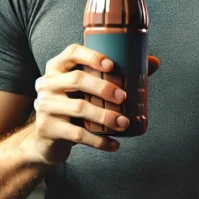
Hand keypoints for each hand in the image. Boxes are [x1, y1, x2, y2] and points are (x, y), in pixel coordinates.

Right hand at [25, 44, 159, 165]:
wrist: (46, 140)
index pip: (71, 53)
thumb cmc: (73, 107)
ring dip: (105, 116)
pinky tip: (114, 145)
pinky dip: (99, 141)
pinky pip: (77, 134)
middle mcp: (46, 83)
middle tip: (123, 97)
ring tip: (123, 123)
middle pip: (76, 79)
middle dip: (103, 87)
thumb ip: (114, 77)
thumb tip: (154, 63)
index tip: (112, 65)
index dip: (92, 56)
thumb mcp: (86, 91)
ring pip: (79, 108)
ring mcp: (44, 106)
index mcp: (56, 68)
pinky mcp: (47, 128)